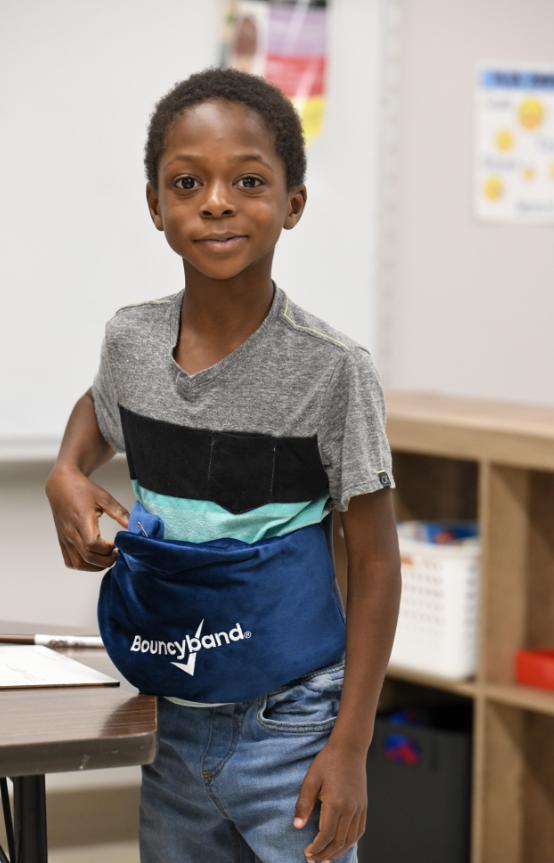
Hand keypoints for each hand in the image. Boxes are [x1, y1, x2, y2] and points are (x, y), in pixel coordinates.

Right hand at [45, 464, 129, 571]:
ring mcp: (65, 539)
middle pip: (87, 557)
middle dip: (106, 560)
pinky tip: (94, 558)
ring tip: (107, 557)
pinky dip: (83, 565)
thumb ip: (119, 513)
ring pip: (78, 563)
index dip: (107, 549)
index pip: (92, 544)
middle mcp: (71, 532)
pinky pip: (70, 561)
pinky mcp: (62, 541)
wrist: (61, 486)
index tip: (117, 543)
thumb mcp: (104, 498)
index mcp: (81, 520)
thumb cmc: (82, 489)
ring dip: (95, 566)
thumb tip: (134, 525)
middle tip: (117, 553)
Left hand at [293, 740, 366, 861]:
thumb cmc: (328, 761)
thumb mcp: (311, 779)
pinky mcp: (363, 805)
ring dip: (337, 852)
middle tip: (313, 861)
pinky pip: (359, 830)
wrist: (350, 748)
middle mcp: (350, 809)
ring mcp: (359, 808)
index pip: (326, 835)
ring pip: (350, 839)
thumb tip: (297, 826)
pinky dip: (350, 842)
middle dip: (325, 854)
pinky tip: (341, 845)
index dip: (316, 848)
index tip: (307, 853)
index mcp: (336, 803)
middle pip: (338, 841)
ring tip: (326, 858)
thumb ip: (304, 804)